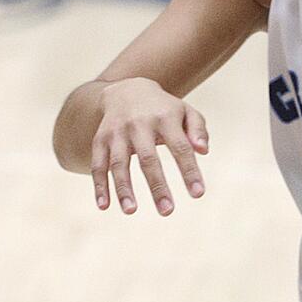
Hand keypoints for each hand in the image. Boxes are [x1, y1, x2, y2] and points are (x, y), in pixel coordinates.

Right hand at [90, 78, 208, 214]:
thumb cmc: (164, 109)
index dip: (189, 171)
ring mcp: (117, 132)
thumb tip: (203, 151)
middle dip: (157, 186)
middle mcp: (139, 124)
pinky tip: (104, 206)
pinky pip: (97, 164)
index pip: (180, 147)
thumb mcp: (186, 112)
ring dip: (123, 188)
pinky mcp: (100, 139)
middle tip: (167, 211)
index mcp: (165, 118)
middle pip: (148, 158)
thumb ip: (198, 130)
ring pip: (118, 163)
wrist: (127, 90)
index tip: (198, 194)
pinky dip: (99, 185)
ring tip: (131, 211)